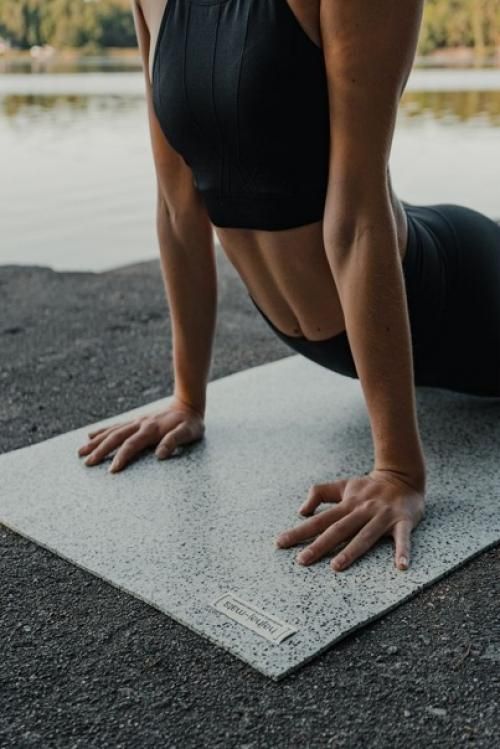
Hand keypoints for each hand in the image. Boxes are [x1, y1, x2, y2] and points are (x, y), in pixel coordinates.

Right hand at [77, 396, 204, 472]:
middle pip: (116, 437)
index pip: (132, 444)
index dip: (121, 457)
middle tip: (87, 463)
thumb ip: (174, 441)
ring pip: (111, 431)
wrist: (188, 404)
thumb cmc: (190, 423)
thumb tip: (159, 455)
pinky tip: (90, 435)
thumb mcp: (188, 432)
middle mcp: (140, 424)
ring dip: (96, 441)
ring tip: (80, 452)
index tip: (111, 470)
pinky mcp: (135, 421)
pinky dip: (102, 430)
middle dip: (101, 450)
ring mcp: (136, 422)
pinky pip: (115, 426)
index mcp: (151, 429)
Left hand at [275, 469, 424, 571]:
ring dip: (351, 551)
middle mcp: (362, 510)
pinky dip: (403, 551)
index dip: (300, 531)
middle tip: (302, 560)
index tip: (281, 543)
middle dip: (319, 545)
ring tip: (336, 567)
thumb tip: (301, 511)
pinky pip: (403, 538)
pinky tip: (401, 567)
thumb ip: (319, 493)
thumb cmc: (369, 486)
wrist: (404, 476)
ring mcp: (383, 516)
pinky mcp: (403, 521)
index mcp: (347, 504)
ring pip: (365, 535)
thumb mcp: (343, 485)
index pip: (319, 520)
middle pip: (338, 529)